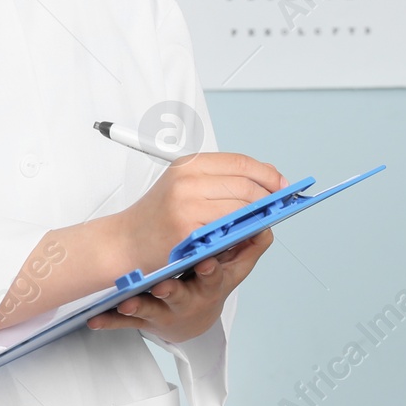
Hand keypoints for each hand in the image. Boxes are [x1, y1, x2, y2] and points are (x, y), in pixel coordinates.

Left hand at [85, 228, 273, 342]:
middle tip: (182, 272)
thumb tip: (266, 221)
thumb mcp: (233, 270)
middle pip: (185, 295)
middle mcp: (191, 298)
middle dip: (181, 285)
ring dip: (144, 304)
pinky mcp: (143, 318)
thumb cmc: (206, 284)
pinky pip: (126, 321)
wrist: (183, 316)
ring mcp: (165, 310)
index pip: (218, 278)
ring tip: (130, 300)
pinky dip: (110, 321)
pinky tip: (95, 320)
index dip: (214, 268)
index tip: (208, 260)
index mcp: (213, 286)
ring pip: (155, 309)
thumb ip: (250, 245)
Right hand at [115, 151, 286, 273]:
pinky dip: (243, 231)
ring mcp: (187, 203)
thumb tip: (267, 176)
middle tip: (279, 207)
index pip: (240, 162)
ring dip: (259, 215)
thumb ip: (222, 180)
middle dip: (268, 197)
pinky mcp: (187, 228)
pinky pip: (228, 228)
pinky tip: (246, 235)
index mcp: (189, 163)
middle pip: (245, 183)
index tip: (283, 186)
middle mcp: (188, 178)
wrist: (123, 243)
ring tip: (265, 221)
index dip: (267, 174)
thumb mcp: (187, 186)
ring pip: (241, 205)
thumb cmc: (157, 217)